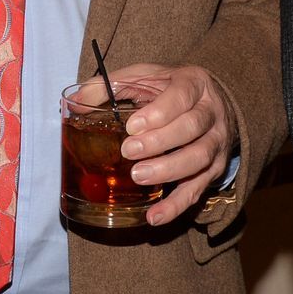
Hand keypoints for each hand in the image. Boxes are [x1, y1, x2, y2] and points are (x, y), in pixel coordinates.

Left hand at [85, 62, 237, 225]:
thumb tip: (76, 100)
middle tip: (129, 152)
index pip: (181, 96)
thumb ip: (111, 85)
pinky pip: (198, 189)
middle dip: (160, 141)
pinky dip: (176, 205)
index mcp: (193, 83)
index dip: (158, 112)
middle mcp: (211, 112)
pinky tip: (154, 215)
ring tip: (139, 177)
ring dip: (169, 170)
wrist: (211, 102)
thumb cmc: (169, 89)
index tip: (132, 126)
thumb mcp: (144, 77)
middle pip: (191, 127)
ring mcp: (216, 141)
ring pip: (199, 158)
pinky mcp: (214, 169)